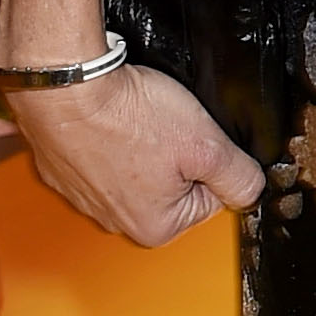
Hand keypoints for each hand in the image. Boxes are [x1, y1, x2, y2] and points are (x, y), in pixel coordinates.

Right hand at [5, 59, 264, 244]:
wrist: (67, 86)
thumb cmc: (127, 116)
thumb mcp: (207, 146)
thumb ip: (240, 177)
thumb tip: (252, 191)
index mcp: (156, 228)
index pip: (208, 197)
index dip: (208, 160)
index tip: (190, 140)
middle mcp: (116, 223)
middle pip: (173, 185)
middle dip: (175, 154)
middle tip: (162, 127)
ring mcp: (84, 199)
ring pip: (138, 169)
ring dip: (142, 145)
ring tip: (135, 121)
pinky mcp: (63, 172)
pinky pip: (102, 156)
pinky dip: (108, 138)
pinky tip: (109, 121)